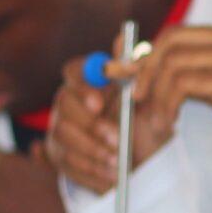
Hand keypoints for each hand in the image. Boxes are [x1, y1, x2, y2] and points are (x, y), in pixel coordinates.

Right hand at [46, 55, 181, 193]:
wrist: (148, 166)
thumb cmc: (148, 127)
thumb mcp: (151, 101)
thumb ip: (136, 70)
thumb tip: (124, 37)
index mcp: (92, 82)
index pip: (74, 70)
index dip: (84, 85)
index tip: (101, 103)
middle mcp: (70, 101)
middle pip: (64, 103)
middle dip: (92, 124)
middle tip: (118, 140)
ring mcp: (61, 128)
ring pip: (63, 134)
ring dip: (93, 149)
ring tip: (118, 161)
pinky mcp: (60, 155)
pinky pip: (65, 161)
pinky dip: (90, 169)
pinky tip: (110, 175)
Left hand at [110, 26, 211, 132]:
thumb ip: (200, 75)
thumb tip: (150, 70)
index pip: (181, 33)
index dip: (150, 53)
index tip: (127, 72)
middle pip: (171, 40)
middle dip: (145, 68)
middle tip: (134, 96)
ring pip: (172, 64)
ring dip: (155, 96)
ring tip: (156, 123)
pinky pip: (180, 83)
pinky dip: (166, 104)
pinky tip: (168, 123)